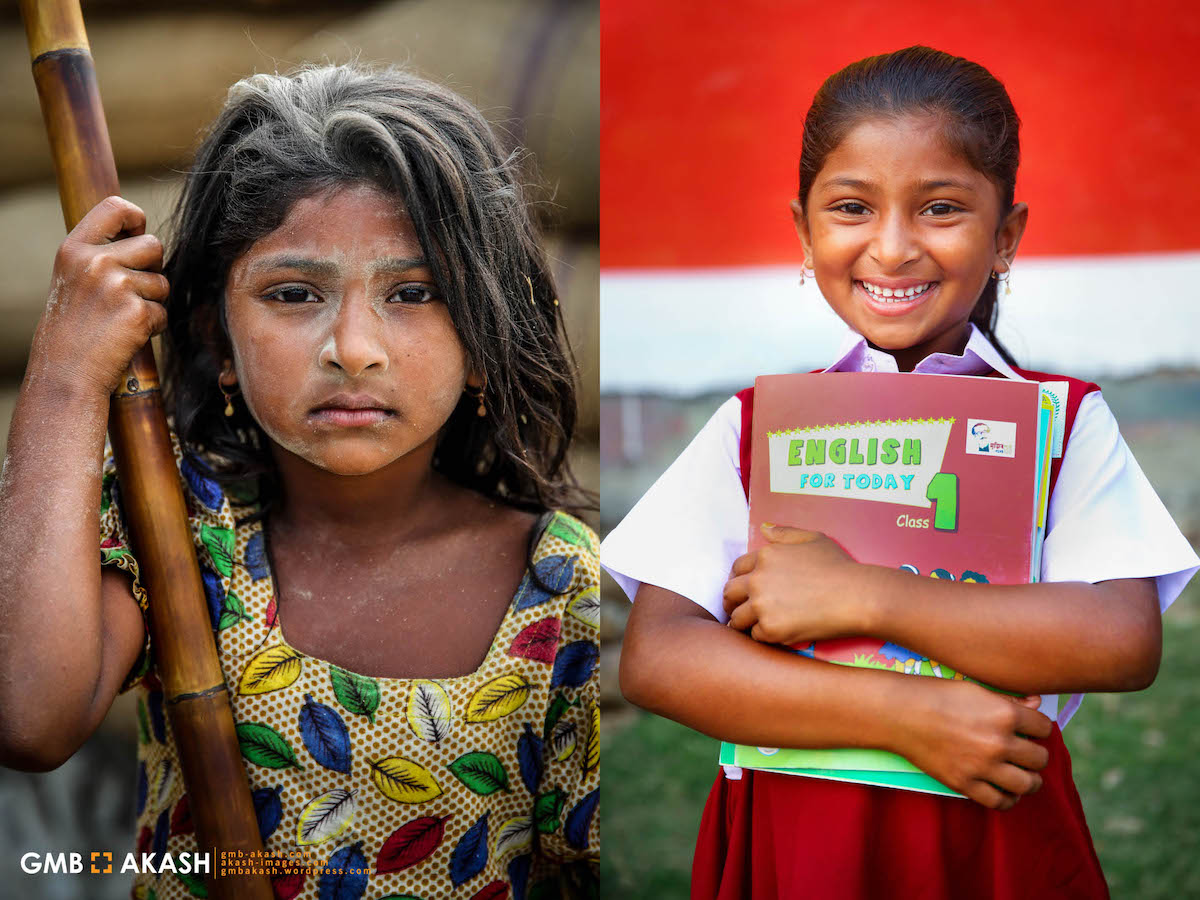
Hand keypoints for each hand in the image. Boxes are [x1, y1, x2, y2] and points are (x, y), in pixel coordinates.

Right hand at [27, 196, 168, 397]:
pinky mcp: (137, 313)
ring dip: (152, 301)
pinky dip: (152, 325)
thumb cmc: (73, 327)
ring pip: (162, 282)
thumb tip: (142, 234)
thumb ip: (101, 254)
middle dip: (152, 267)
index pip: (116, 207)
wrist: (65, 372)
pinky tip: (126, 335)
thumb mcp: (74, 278)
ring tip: (120, 318)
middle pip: (153, 245)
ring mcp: (117, 286)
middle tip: (129, 291)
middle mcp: (95, 261)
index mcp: (75, 248)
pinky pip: (163, 312)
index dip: (136, 218)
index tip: (137, 234)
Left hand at [722, 523, 867, 644]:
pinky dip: (763, 636)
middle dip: (733, 601)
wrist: (856, 596)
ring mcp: (762, 605)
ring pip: (737, 618)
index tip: (745, 589)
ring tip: (755, 625)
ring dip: (744, 622)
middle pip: (729, 593)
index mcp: (765, 556)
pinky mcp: (770, 629)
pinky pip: (754, 635)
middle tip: (742, 610)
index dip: (739, 579)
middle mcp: (758, 579)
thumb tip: (764, 528)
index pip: (736, 568)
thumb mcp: (813, 539)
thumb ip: (784, 533)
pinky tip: (776, 633)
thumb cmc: (839, 566)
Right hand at [897, 679, 1051, 809]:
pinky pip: (1000, 802)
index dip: (1039, 728)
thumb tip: (1035, 704)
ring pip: (1028, 784)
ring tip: (1022, 775)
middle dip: (1035, 754)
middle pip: (1040, 758)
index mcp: (1004, 714)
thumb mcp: (975, 690)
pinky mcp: (965, 784)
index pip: (1044, 728)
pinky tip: (1005, 790)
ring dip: (1030, 780)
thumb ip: (1009, 700)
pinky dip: (1008, 798)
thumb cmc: (936, 694)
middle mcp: (998, 742)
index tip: (1031, 730)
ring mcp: (982, 766)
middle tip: (1025, 752)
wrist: (899, 713)